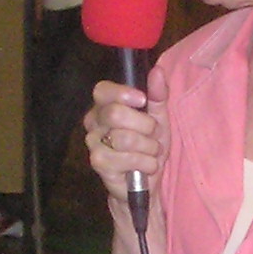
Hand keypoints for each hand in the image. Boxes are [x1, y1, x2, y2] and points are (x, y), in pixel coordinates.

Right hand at [84, 66, 169, 209]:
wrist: (147, 182)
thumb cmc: (149, 147)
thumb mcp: (159, 118)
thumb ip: (158, 95)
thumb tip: (157, 71)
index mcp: (105, 106)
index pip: (102, 91)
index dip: (122, 93)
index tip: (142, 100)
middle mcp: (94, 122)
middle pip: (116, 113)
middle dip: (145, 126)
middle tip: (152, 135)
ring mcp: (94, 143)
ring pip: (124, 138)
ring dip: (149, 147)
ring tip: (151, 152)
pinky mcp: (99, 163)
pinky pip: (127, 158)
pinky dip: (146, 163)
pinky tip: (146, 166)